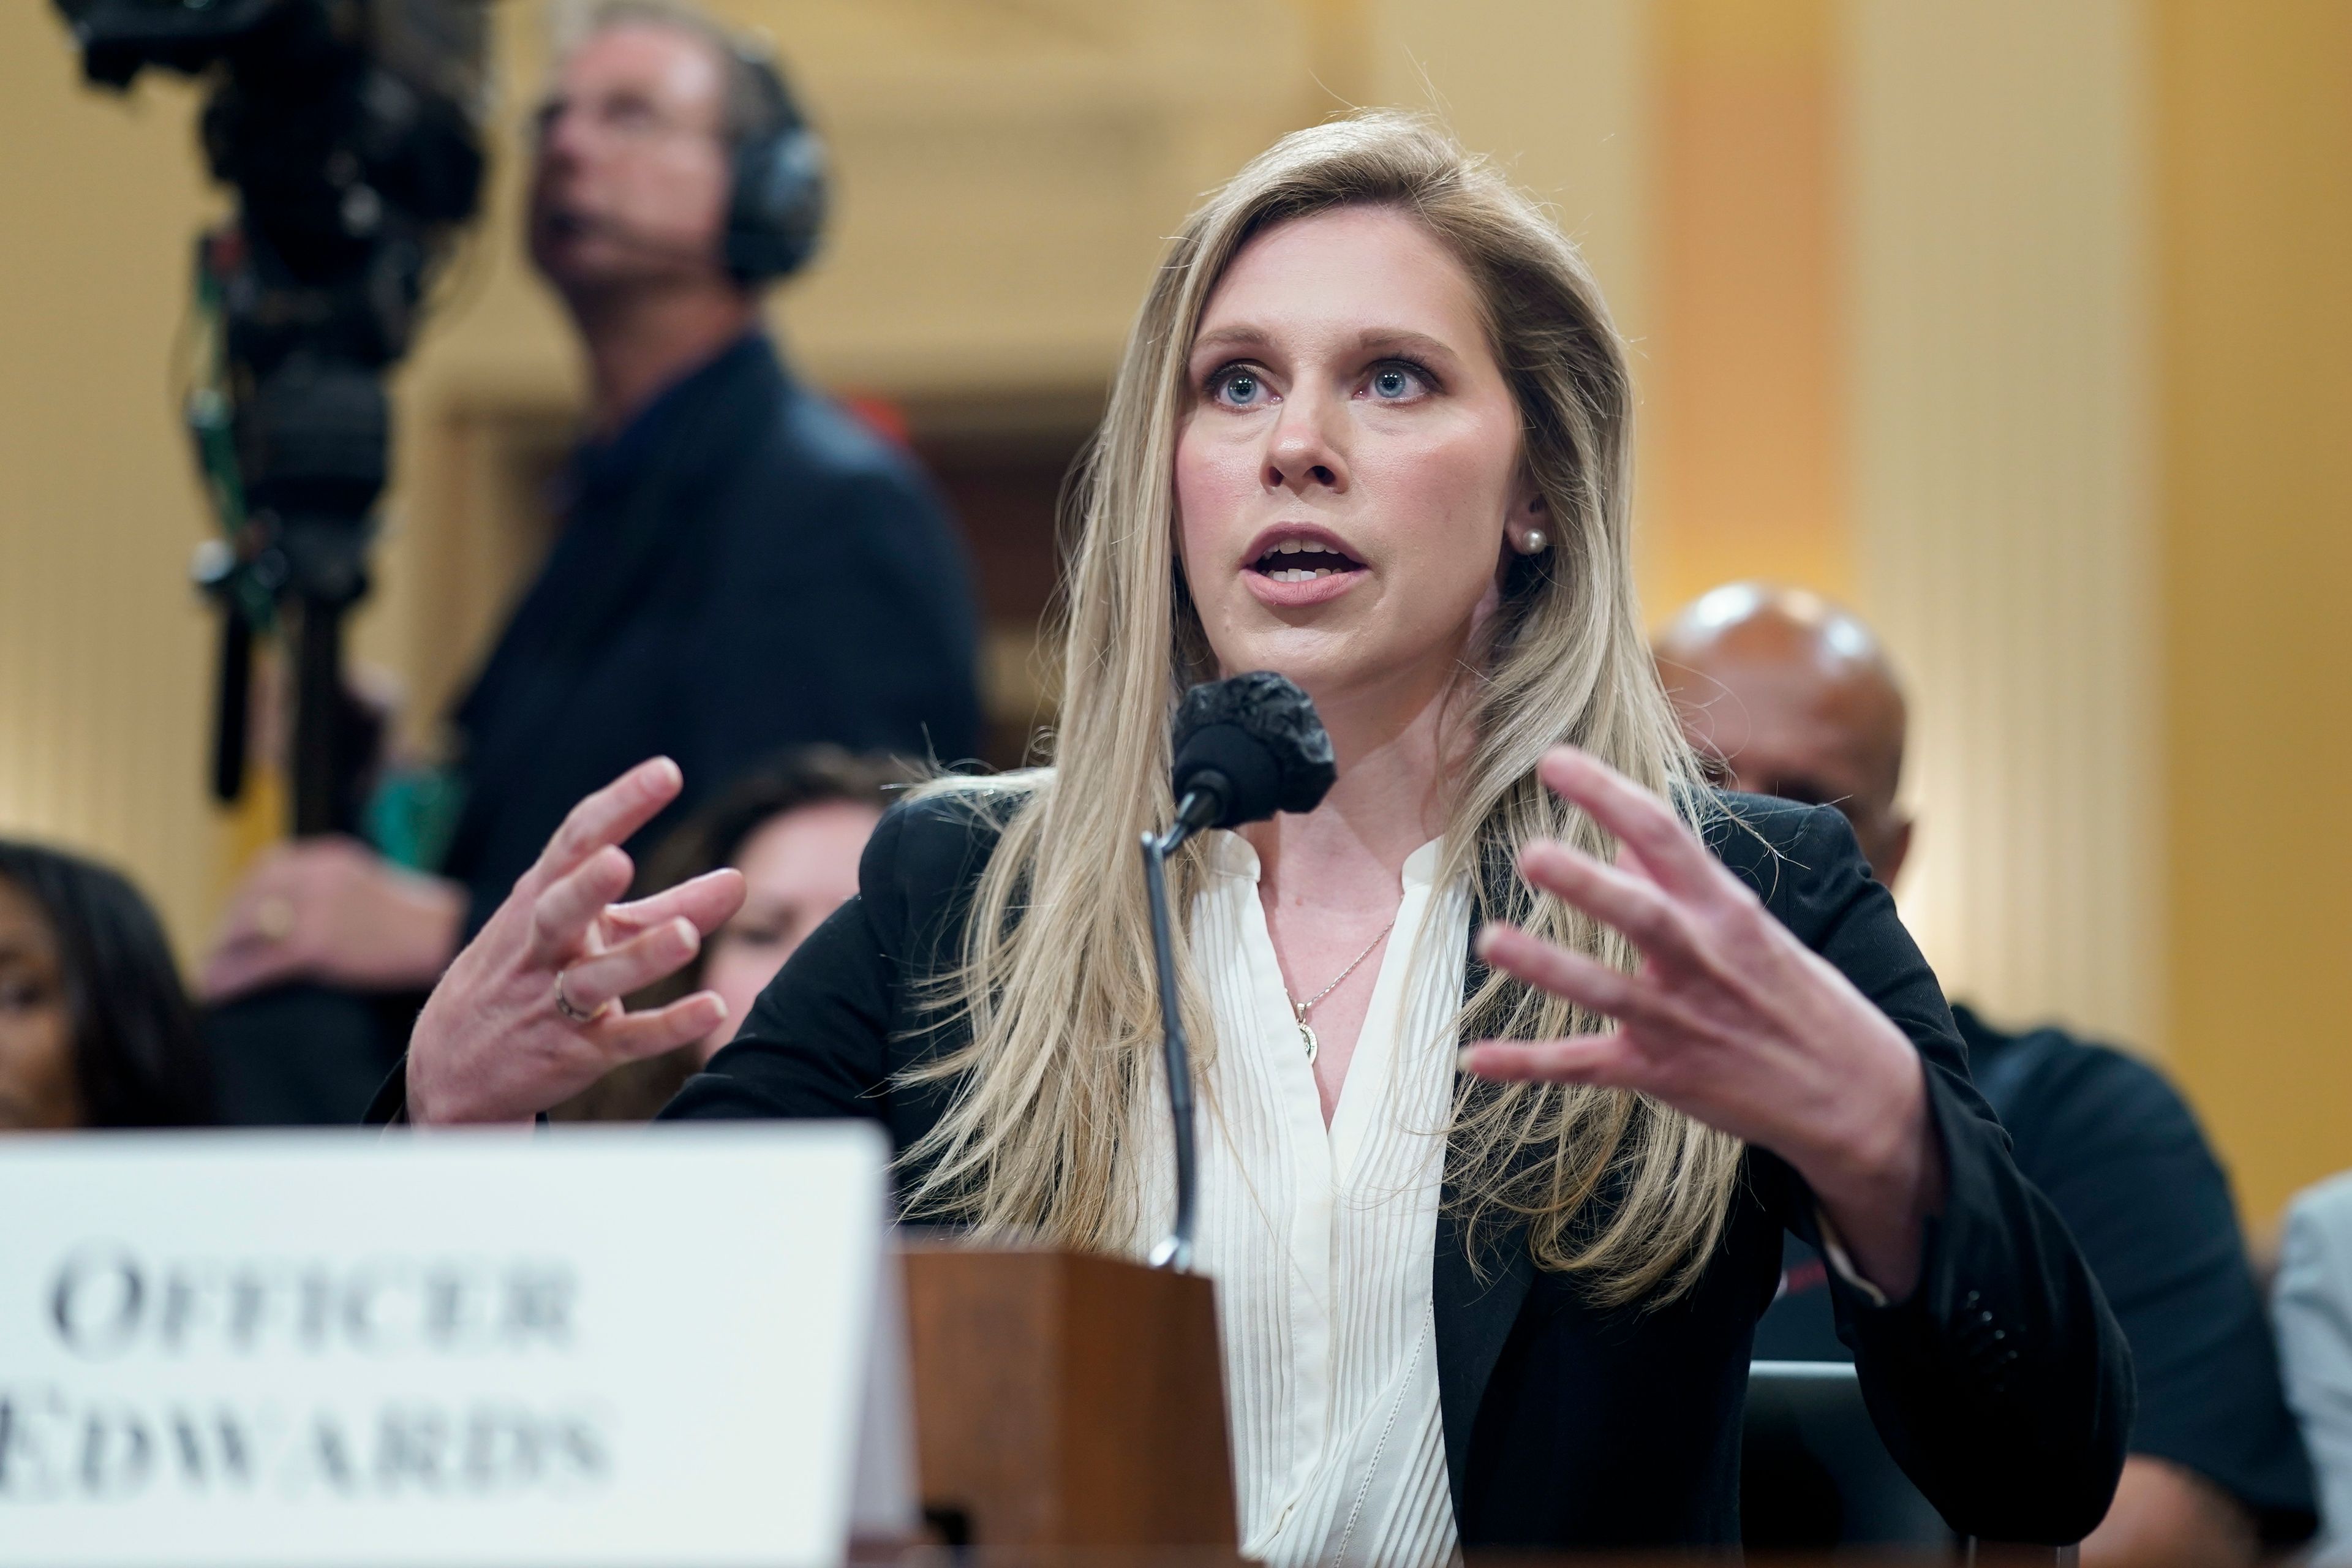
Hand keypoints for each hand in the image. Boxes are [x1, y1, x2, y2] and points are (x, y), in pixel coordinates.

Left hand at [202, 837, 465, 1001]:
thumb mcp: (370, 886)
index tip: (235, 921)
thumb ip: (332, 890)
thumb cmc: (417, 923)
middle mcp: (315, 874)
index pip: (269, 869)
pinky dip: (233, 978)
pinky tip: (218, 993)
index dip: (244, 897)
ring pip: (247, 928)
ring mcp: (314, 908)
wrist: (449, 938)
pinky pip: (260, 962)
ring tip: (211, 974)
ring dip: (223, 952)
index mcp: (330, 856)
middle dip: (229, 927)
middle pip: (251, 897)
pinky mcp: (314, 945)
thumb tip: (289, 916)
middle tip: (216, 953)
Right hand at [406, 757, 745, 1125]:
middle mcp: (540, 949)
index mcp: (540, 901)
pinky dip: (668, 1027)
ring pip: (595, 980)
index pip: (575, 843)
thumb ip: (664, 906)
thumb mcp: (587, 933)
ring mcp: (553, 1004)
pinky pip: (624, 1039)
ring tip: (686, 936)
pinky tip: (714, 1009)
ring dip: (640, 958)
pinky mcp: (574, 1055)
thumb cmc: (530, 977)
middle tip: (619, 861)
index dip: (619, 806)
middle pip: (559, 911)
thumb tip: (738, 880)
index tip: (666, 771)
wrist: (450, 1069)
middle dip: (586, 887)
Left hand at [1459, 746, 1942, 1296]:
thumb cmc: (1798, 996)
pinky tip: (1475, 1057)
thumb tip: (1616, 836)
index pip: (1665, 837)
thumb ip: (1680, 884)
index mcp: (1729, 912)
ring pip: (1606, 991)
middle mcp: (1704, 961)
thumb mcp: (1751, 927)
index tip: (1555, 760)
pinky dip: (1528, 1065)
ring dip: (1548, 967)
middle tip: (1532, 852)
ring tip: (1491, 939)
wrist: (1856, 1094)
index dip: (1609, 795)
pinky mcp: (1661, 1073)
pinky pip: (1584, 1067)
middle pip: (1641, 915)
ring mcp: (1681, 1021)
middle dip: (1587, 885)